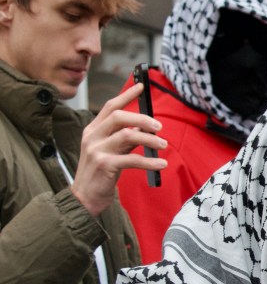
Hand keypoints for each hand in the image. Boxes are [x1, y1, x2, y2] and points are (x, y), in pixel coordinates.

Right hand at [70, 82, 166, 216]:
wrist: (84, 197)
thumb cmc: (100, 173)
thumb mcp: (110, 150)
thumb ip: (124, 138)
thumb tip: (145, 127)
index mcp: (93, 130)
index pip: (110, 107)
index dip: (126, 95)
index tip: (142, 86)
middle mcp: (92, 136)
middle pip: (119, 117)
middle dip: (142, 118)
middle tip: (160, 127)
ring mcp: (97, 150)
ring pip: (127, 135)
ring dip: (150, 139)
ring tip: (164, 145)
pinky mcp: (104, 165)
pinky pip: (132, 159)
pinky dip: (150, 161)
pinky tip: (161, 164)